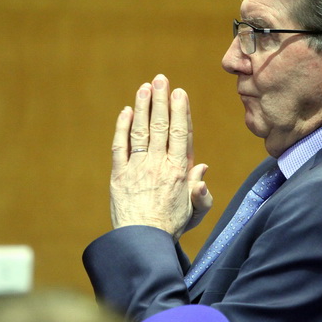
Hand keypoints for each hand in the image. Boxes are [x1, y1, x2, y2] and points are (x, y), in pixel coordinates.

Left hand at [109, 74, 212, 239]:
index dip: (180, 112)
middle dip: (162, 100)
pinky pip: (120, 147)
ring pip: (141, 131)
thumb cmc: (170, 227)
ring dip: (143, 107)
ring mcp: (138, 168)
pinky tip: (126, 112)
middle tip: (161, 79)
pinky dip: (122, 128)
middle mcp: (159, 164)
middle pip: (161, 126)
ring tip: (145, 87)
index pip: (180, 134)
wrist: (142, 242)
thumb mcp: (195, 211)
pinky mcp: (119, 175)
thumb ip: (202, 192)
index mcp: (179, 171)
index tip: (180, 94)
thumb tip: (202, 168)